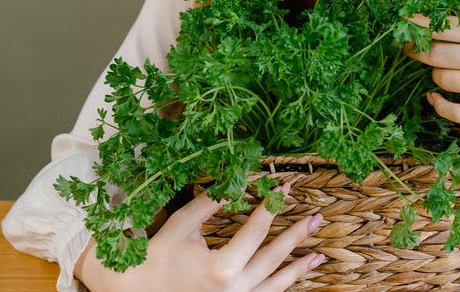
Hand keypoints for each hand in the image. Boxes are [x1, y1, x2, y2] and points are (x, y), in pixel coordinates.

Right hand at [76, 185, 325, 291]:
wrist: (140, 290)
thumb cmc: (158, 256)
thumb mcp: (183, 224)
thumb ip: (211, 202)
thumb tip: (236, 179)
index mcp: (222, 267)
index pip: (256, 230)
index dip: (271, 206)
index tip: (284, 188)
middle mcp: (235, 289)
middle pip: (274, 256)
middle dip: (296, 235)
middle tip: (316, 217)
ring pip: (276, 283)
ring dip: (299, 266)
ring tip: (319, 254)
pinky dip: (284, 284)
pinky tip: (297, 274)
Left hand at [407, 4, 459, 130]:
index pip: (447, 25)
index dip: (420, 24)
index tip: (404, 22)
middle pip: (438, 53)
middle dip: (417, 49)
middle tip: (407, 46)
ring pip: (444, 79)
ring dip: (433, 74)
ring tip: (436, 69)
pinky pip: (456, 112)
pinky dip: (439, 105)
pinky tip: (434, 97)